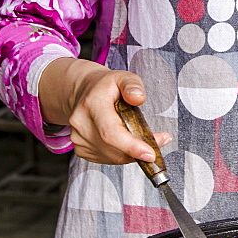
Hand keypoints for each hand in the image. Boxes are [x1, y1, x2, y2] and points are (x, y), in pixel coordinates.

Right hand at [38, 58, 170, 164]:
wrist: (84, 93)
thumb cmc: (106, 86)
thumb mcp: (123, 77)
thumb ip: (133, 85)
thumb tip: (138, 98)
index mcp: (92, 104)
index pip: (110, 132)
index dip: (131, 146)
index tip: (150, 154)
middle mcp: (81, 124)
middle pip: (113, 148)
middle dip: (140, 150)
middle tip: (158, 142)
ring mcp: (79, 139)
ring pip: (113, 157)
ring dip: (132, 154)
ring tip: (144, 140)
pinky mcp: (81, 149)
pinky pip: (107, 159)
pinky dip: (122, 155)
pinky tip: (126, 142)